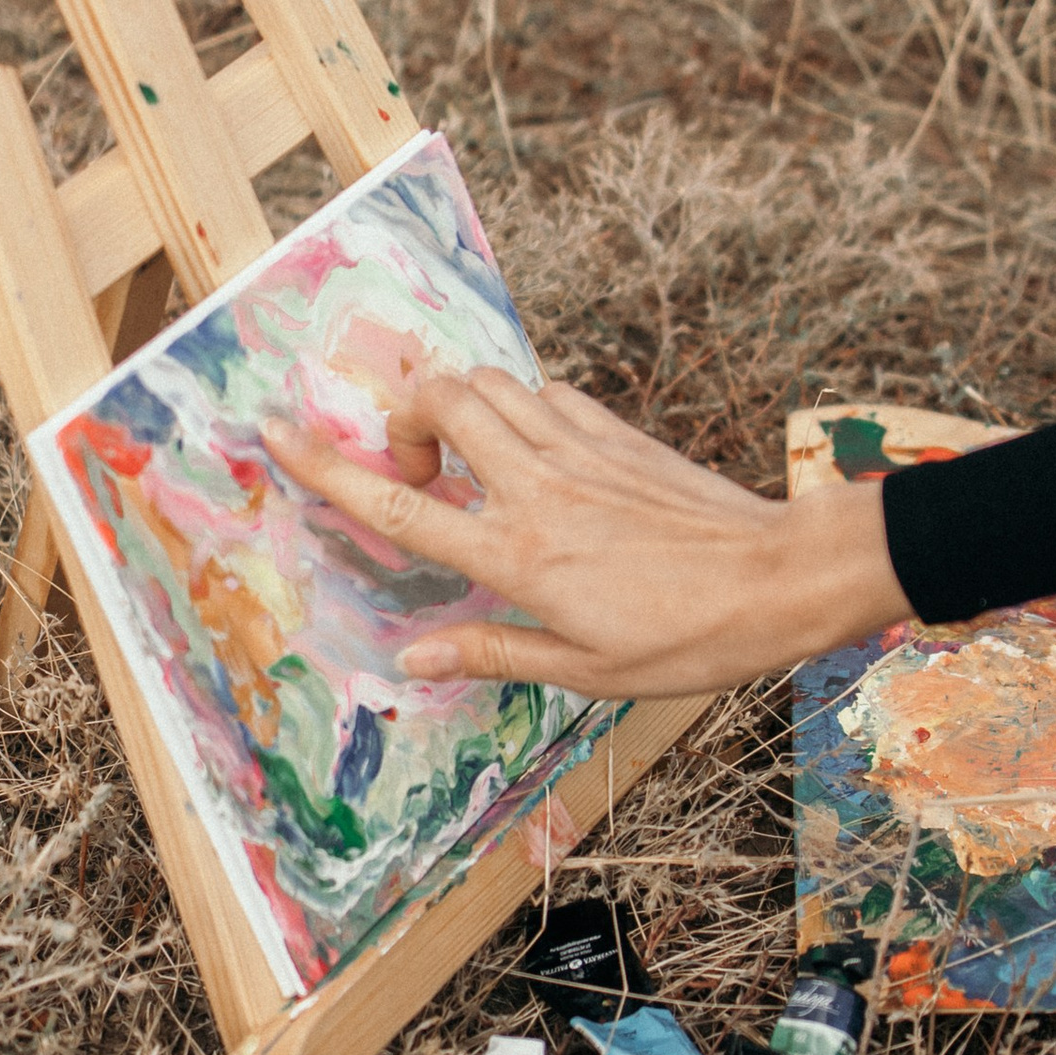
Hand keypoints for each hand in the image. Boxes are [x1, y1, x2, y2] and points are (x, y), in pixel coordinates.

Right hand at [262, 370, 909, 695]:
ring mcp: (581, 450)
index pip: (399, 504)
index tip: (275, 433)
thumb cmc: (688, 639)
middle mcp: (538, 488)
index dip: (327, 468)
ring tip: (468, 457)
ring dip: (458, 404)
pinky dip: (520, 404)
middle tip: (419, 471)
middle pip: (438, 404)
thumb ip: (490, 651)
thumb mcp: (585, 671)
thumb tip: (410, 655)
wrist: (779, 580)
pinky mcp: (618, 434)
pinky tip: (535, 448)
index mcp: (517, 557)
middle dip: (403, 418)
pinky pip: (546, 392)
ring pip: (489, 383)